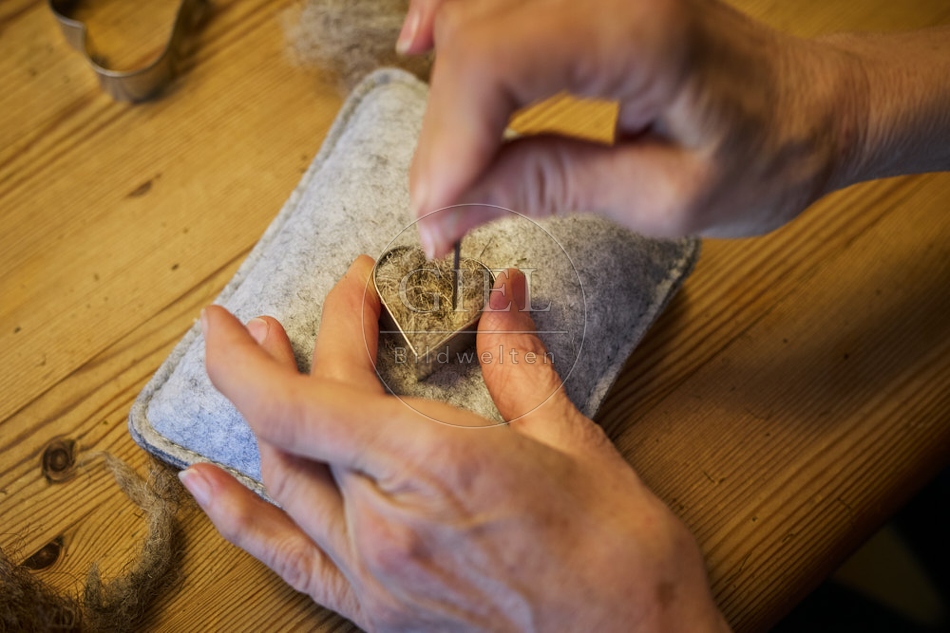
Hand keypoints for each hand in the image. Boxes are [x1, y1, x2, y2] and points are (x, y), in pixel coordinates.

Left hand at [180, 256, 728, 631]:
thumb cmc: (618, 549)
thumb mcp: (570, 438)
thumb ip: (516, 359)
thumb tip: (501, 295)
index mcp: (433, 464)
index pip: (313, 391)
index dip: (286, 339)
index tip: (305, 295)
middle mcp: (385, 523)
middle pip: (304, 422)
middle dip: (305, 350)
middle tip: (334, 304)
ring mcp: (373, 573)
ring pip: (283, 480)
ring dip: (260, 411)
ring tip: (260, 353)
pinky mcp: (377, 607)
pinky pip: (287, 556)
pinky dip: (238, 515)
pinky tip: (202, 479)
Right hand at [401, 0, 869, 257]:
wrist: (810, 107)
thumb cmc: (763, 157)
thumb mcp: (662, 197)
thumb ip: (551, 186)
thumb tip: (451, 207)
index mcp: (646, 33)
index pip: (500, 60)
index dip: (449, 138)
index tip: (437, 214)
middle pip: (476, 36)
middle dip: (443, 132)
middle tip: (440, 214)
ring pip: (473, 7)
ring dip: (442, 88)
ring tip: (441, 165)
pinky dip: (449, 16)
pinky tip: (422, 42)